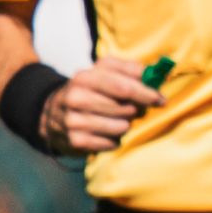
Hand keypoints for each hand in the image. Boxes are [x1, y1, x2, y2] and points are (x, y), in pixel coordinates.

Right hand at [41, 58, 161, 154]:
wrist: (51, 114)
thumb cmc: (88, 91)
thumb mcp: (102, 72)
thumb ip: (129, 69)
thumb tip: (154, 74)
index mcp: (85, 77)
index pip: (124, 86)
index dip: (147, 94)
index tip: (160, 99)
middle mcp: (77, 98)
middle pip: (125, 108)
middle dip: (136, 110)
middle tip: (134, 110)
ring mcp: (74, 121)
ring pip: (121, 127)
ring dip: (125, 125)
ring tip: (117, 120)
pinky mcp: (76, 141)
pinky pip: (112, 143)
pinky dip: (114, 139)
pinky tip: (106, 133)